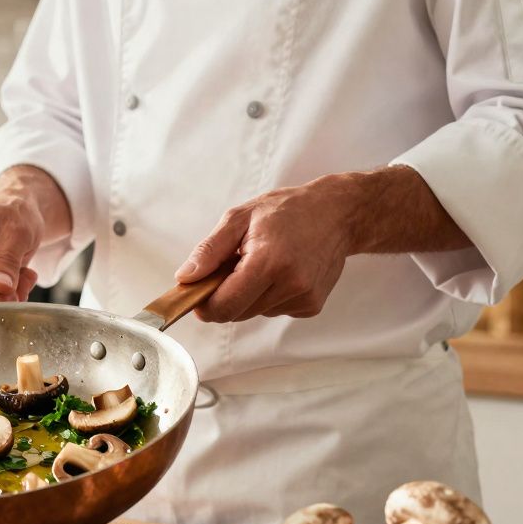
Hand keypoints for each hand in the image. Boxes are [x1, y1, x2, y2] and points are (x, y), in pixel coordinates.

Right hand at [0, 166, 71, 301]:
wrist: (13, 208)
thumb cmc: (15, 214)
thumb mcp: (20, 233)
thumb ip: (8, 260)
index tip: (13, 295)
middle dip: (1, 292)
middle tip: (26, 280)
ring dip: (4, 292)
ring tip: (22, 273)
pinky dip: (1, 290)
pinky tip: (14, 275)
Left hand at [175, 175, 360, 321]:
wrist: (337, 214)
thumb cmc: (287, 211)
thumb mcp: (240, 218)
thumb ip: (209, 251)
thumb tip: (185, 278)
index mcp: (268, 262)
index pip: (225, 305)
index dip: (204, 304)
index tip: (197, 293)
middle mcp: (290, 284)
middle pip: (236, 312)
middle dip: (225, 295)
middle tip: (232, 266)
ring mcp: (304, 298)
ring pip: (254, 312)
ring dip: (248, 295)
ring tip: (262, 263)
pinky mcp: (311, 306)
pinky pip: (273, 310)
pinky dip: (268, 296)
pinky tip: (280, 272)